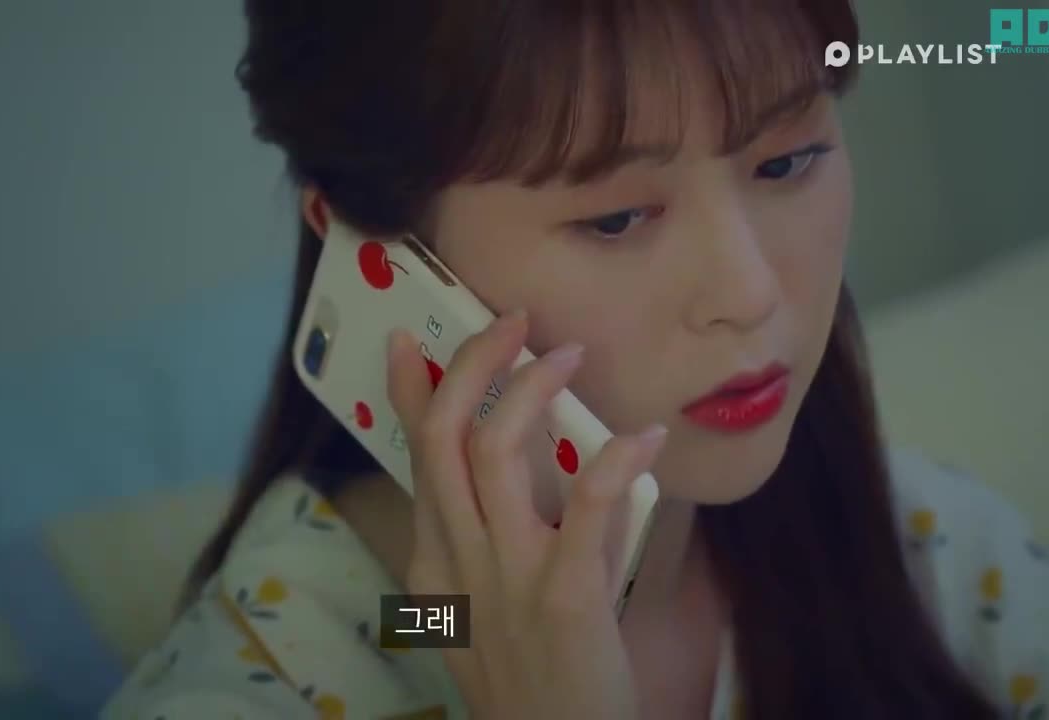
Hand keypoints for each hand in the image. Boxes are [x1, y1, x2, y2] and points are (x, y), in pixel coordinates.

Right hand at [386, 308, 666, 719]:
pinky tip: (642, 436)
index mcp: (436, 561)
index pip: (415, 457)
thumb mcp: (479, 612)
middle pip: (444, 437)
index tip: (407, 339)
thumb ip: (481, 545)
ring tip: (566, 354)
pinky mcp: (565, 598)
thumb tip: (504, 472)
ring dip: (530, 389)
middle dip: (471, 364)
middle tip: (509, 320)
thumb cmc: (527, 680)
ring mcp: (507, 578)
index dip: (408, 391)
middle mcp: (459, 560)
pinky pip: (583, 510)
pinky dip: (612, 461)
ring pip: (494, 454)